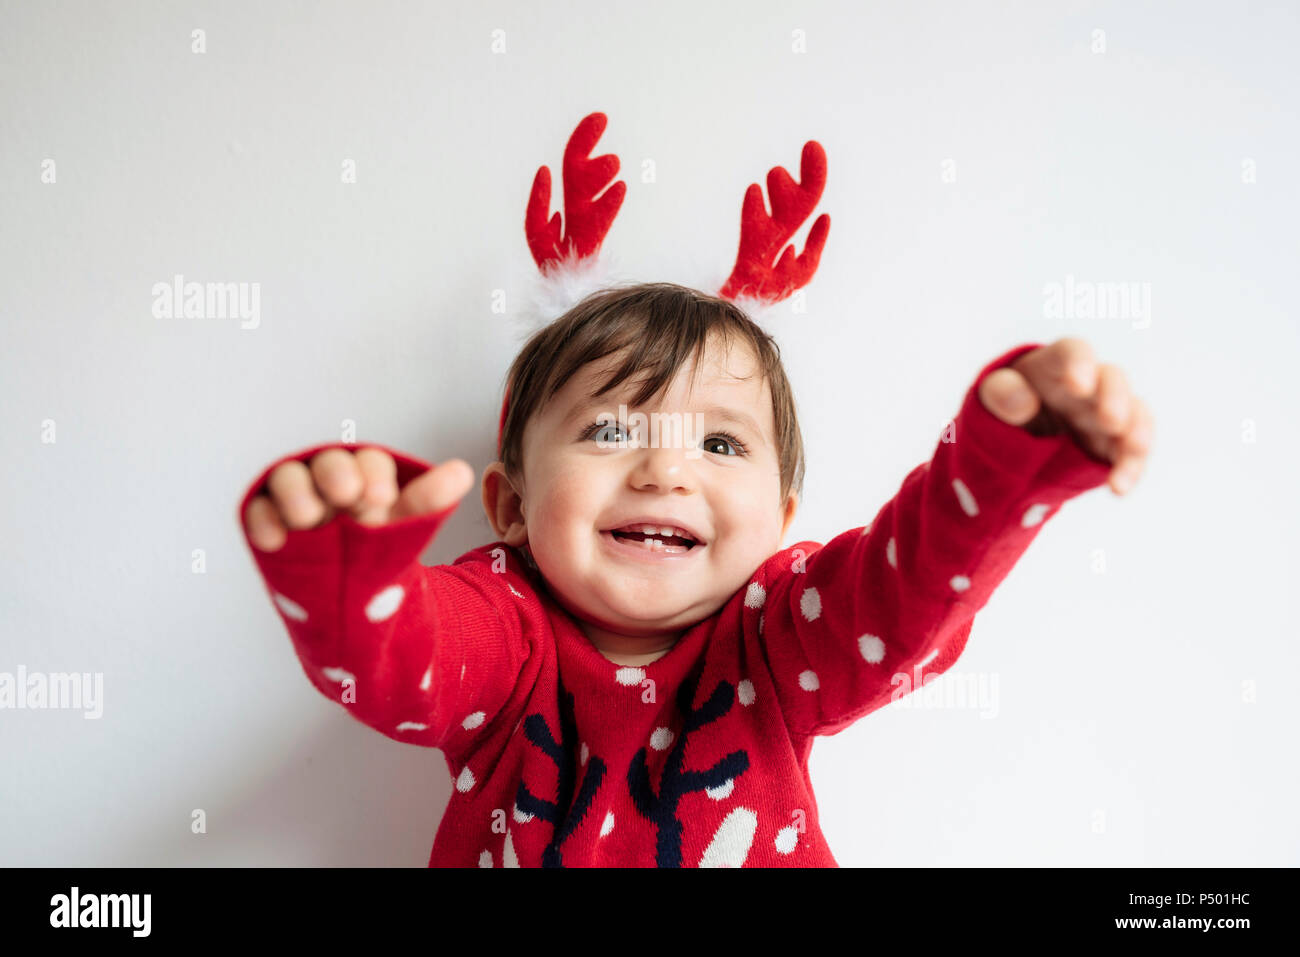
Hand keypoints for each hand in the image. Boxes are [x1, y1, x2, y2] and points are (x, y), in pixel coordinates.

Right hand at [243, 447, 475, 551]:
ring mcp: (294, 499)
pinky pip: (257, 510)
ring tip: (307, 517)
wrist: (348, 597)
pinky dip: (263, 520)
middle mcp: (328, 481)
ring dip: (295, 492)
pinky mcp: (267, 521)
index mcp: (367, 477)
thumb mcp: (405, 527)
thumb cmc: (378, 550)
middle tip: (346, 495)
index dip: (373, 473)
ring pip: (288, 478)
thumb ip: (429, 501)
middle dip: (335, 473)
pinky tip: (275, 539)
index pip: (369, 462)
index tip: (380, 496)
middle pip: (328, 463)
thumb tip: (462, 470)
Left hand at [977, 338, 1152, 495]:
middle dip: (1116, 398)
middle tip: (1109, 420)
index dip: (1080, 365)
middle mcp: (1089, 384)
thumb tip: (1023, 401)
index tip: (1077, 386)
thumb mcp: (993, 395)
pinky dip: (1130, 468)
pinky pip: (1131, 452)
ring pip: (1134, 414)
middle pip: (1113, 379)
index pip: (1074, 352)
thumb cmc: (1007, 401)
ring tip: (1133, 450)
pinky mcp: (1113, 443)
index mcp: (1057, 365)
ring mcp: (1105, 412)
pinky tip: (1119, 487)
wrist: (1017, 431)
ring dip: (1137, 432)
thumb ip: (1000, 392)